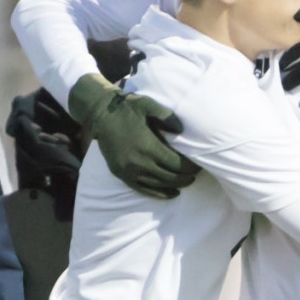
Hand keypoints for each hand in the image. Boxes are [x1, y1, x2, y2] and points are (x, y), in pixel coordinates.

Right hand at [68, 74, 199, 198]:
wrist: (101, 113)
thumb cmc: (127, 108)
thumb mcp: (149, 105)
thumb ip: (168, 117)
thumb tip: (182, 131)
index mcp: (148, 146)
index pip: (176, 164)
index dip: (190, 167)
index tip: (198, 166)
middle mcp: (139, 163)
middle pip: (170, 177)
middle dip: (185, 177)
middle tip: (195, 174)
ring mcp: (129, 171)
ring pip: (158, 185)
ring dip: (175, 185)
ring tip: (186, 182)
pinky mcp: (121, 174)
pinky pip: (143, 189)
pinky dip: (159, 194)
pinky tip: (171, 193)